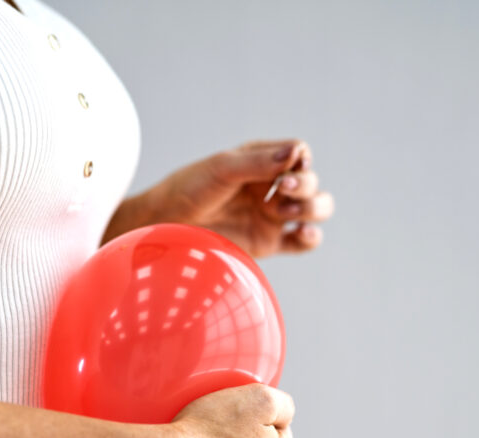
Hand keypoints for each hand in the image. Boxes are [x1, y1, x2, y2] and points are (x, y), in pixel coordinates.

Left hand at [104, 139, 333, 257]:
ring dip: (312, 208)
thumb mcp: (222, 169)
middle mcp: (269, 187)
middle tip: (282, 189)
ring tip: (286, 212)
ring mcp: (270, 216)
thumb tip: (297, 152)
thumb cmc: (186, 190)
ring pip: (315, 209)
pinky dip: (311, 237)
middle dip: (304, 185)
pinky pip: (303, 242)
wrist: (163, 227)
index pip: (298, 154)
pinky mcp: (267, 243)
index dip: (300, 159)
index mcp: (260, 161)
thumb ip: (259, 162)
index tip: (287, 167)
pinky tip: (300, 233)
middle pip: (310, 182)